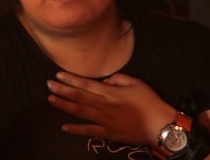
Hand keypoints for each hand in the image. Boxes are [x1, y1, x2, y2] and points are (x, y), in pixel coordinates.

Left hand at [47, 72, 175, 146]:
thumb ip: (118, 79)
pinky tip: (64, 127)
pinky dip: (76, 130)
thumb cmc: (150, 103)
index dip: (71, 79)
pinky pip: (89, 131)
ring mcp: (104, 121)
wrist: (161, 126)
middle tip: (48, 85)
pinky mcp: (108, 134)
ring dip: (64, 106)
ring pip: (80, 112)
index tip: (58, 75)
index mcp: (110, 93)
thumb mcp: (136, 83)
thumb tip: (104, 80)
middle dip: (62, 90)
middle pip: (78, 97)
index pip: (86, 84)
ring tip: (50, 100)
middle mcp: (104, 106)